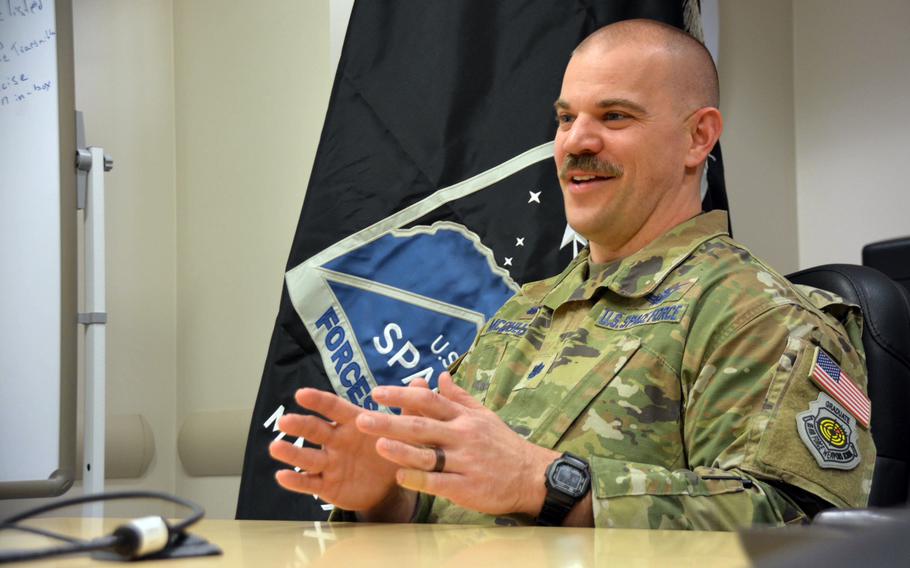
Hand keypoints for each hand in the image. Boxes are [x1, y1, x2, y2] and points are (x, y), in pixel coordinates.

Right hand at [269, 387, 412, 518]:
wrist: (391, 485)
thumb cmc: (394, 449)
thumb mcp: (406, 430)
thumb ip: (410, 409)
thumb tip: (421, 380)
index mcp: (354, 422)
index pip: (334, 408)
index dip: (318, 401)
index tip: (301, 394)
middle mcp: (337, 440)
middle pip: (315, 430)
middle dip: (300, 425)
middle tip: (284, 421)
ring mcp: (330, 463)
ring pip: (308, 456)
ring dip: (291, 452)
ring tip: (275, 447)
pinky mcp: (327, 486)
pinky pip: (309, 483)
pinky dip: (296, 481)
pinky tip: (282, 476)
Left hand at [356, 372, 559, 516]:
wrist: (531, 476)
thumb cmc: (502, 445)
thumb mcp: (484, 416)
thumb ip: (458, 397)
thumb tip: (439, 375)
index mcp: (464, 417)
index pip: (430, 401)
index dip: (403, 395)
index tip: (377, 393)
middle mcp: (463, 436)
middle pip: (422, 426)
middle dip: (391, 421)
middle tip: (362, 418)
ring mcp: (464, 462)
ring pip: (428, 455)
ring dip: (401, 450)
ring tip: (377, 444)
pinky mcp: (467, 487)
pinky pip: (438, 483)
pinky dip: (419, 479)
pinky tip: (400, 476)